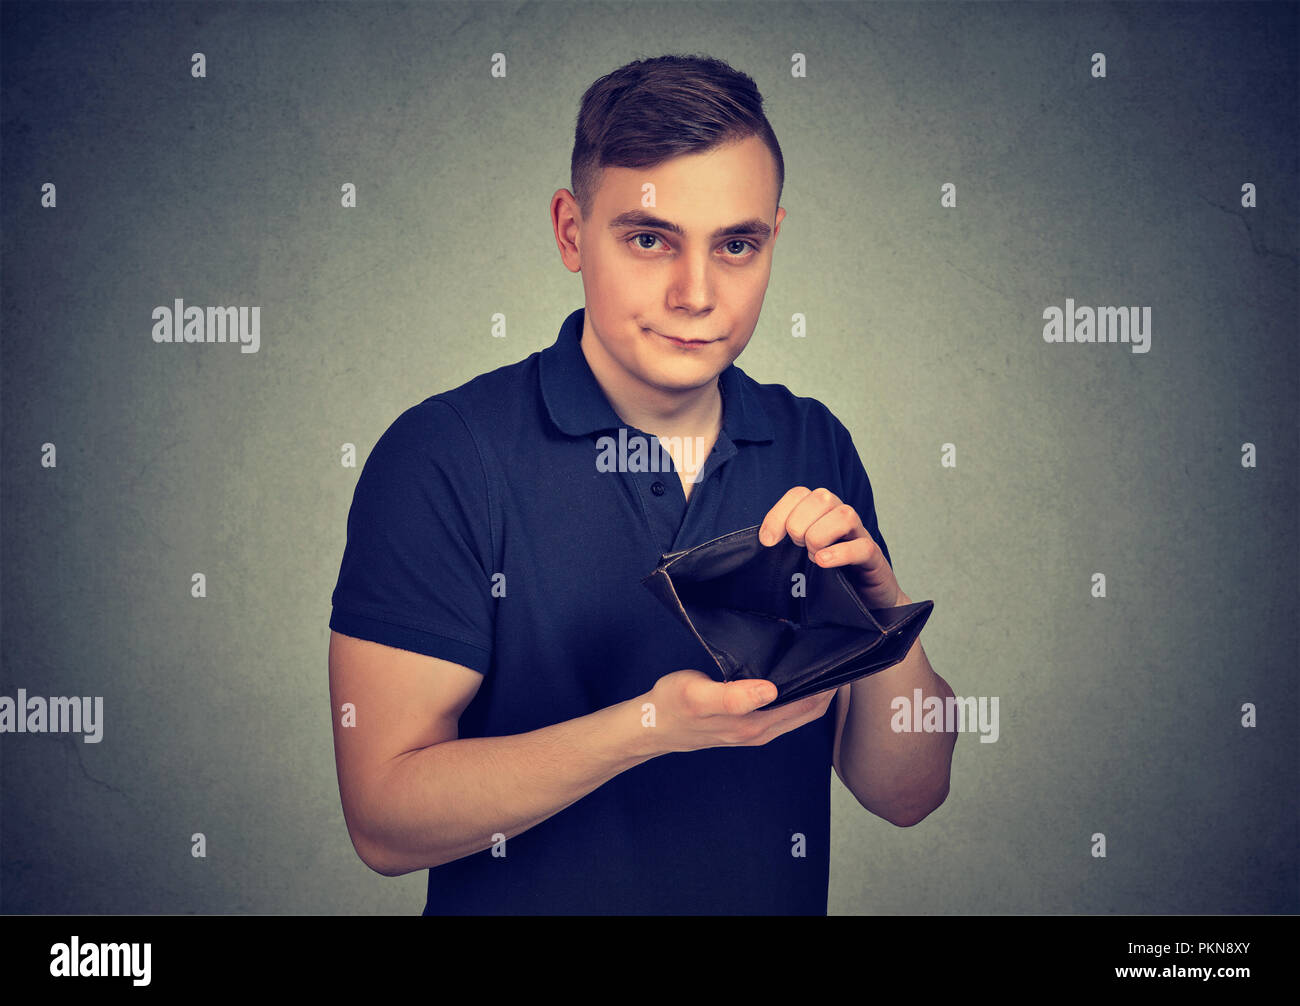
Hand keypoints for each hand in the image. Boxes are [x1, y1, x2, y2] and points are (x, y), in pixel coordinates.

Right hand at [639, 669, 837, 754]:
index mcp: (755, 723)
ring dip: (816, 690)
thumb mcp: (696, 694)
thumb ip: (732, 696)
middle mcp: (761, 730)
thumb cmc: (671, 706)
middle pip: (812, 709)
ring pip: (800, 710)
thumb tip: (769, 691)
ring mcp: (755, 729)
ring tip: (824, 659)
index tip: (844, 657)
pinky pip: (784, 709)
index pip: (809, 704)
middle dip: (831, 685)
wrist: (650, 726)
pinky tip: (794, 674)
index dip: (830, 683)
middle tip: (842, 652)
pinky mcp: (746, 724)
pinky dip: (798, 693)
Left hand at [758, 486, 900, 609]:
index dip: (778, 514)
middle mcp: (841, 517)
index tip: (767, 541)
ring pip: (845, 515)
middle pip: (822, 497)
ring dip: (820, 536)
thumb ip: (783, 546)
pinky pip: (862, 546)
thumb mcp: (800, 556)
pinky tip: (823, 563)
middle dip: (800, 523)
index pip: (799, 494)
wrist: (864, 603)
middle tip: (797, 548)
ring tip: (812, 557)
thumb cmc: (828, 575)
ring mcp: (860, 535)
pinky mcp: (874, 558)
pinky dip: (840, 553)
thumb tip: (761, 542)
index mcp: (821, 513)